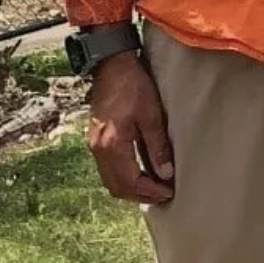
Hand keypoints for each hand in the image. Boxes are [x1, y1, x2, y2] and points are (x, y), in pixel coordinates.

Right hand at [87, 51, 173, 203]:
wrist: (111, 66)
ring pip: (111, 180)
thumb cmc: (133, 86)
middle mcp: (99, 150)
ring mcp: (94, 146)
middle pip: (117, 186)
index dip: (149, 191)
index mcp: (112, 145)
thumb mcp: (152, 116)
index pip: (130, 181)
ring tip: (155, 187)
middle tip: (164, 195)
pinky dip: (125, 176)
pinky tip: (142, 172)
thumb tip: (166, 174)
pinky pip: (109, 168)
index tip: (169, 193)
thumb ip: (157, 146)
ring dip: (132, 188)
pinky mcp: (96, 140)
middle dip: (140, 195)